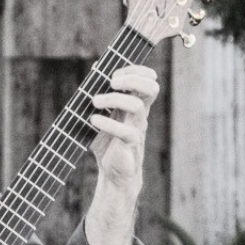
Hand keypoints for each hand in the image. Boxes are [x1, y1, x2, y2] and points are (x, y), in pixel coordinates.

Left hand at [88, 64, 159, 192]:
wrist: (113, 174)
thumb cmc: (107, 142)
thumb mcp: (102, 115)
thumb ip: (99, 94)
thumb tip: (94, 69)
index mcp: (136, 105)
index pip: (148, 81)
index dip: (136, 71)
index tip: (115, 72)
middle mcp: (140, 115)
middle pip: (151, 88)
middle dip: (132, 79)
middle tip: (112, 81)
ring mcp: (137, 129)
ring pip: (137, 106)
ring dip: (114, 98)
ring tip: (95, 101)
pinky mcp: (131, 145)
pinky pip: (125, 131)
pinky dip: (108, 123)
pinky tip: (93, 120)